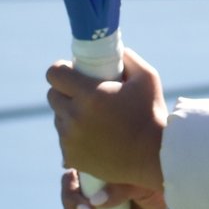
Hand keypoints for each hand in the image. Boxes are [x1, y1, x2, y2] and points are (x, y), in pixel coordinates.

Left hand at [46, 46, 167, 194]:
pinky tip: (93, 137)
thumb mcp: (147, 77)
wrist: (155, 158)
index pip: (54, 74)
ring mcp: (70, 140)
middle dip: (65, 92)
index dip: (62, 70)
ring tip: (93, 119)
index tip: (73, 73)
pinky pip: (63, 140)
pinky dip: (74, 137)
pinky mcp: (71, 157)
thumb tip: (114, 51)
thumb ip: (127, 58)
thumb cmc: (152, 114)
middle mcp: (75, 117)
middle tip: (85, 96)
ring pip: (58, 118)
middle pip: (53, 96)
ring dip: (69, 115)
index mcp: (90, 95)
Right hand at [61, 168, 185, 208]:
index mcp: (107, 166)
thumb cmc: (168, 194)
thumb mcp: (146, 186)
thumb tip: (96, 201)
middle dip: (71, 202)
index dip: (71, 182)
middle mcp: (99, 183)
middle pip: (69, 189)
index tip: (85, 199)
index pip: (77, 168)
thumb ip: (125, 188)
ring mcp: (98, 204)